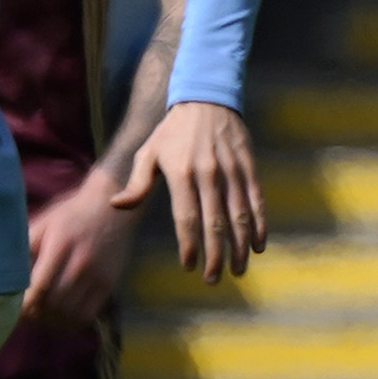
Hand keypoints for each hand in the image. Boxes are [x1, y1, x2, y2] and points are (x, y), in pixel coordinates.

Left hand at [23, 177, 138, 330]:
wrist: (112, 210)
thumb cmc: (70, 216)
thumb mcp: (43, 224)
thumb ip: (24, 247)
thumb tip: (2, 272)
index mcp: (61, 246)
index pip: (40, 286)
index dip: (24, 303)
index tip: (12, 306)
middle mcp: (82, 263)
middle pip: (54, 303)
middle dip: (35, 313)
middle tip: (23, 313)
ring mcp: (98, 276)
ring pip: (71, 313)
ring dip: (51, 320)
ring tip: (39, 315)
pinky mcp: (110, 285)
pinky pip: (88, 314)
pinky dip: (70, 321)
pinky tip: (59, 316)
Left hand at [114, 98, 265, 283]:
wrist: (206, 99)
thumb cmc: (172, 132)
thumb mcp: (148, 153)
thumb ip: (136, 183)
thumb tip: (116, 205)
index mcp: (181, 174)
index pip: (187, 218)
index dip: (190, 244)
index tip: (190, 266)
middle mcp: (209, 175)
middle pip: (215, 223)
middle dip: (216, 255)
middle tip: (214, 279)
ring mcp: (232, 172)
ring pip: (240, 216)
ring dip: (240, 246)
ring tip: (238, 269)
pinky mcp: (249, 168)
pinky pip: (257, 201)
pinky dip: (260, 225)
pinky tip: (258, 245)